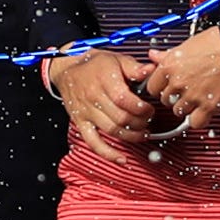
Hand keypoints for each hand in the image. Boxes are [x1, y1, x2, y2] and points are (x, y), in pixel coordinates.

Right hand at [45, 49, 171, 156]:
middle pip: (121, 118)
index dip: (141, 109)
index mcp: (104, 80)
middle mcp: (94, 97)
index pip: (124, 100)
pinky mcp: (81, 123)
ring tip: (143, 134)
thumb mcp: (116, 59)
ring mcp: (86, 112)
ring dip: (131, 136)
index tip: (150, 110)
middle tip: (148, 121)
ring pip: (112, 131)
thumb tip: (152, 70)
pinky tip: (122, 160)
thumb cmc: (94, 64)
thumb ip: (134, 67)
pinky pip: (93, 142)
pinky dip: (108, 154)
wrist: (67, 69)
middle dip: (140, 123)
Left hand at [142, 28, 219, 133]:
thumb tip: (153, 55)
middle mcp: (178, 82)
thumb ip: (167, 55)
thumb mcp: (187, 44)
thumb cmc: (218, 43)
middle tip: (185, 90)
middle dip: (174, 96)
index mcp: (170, 66)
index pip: (151, 87)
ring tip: (196, 98)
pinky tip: (203, 111)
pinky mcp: (209, 106)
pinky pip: (195, 122)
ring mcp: (193, 96)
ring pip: (178, 112)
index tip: (167, 86)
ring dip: (186, 107)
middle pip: (165, 100)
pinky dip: (199, 119)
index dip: (160, 87)